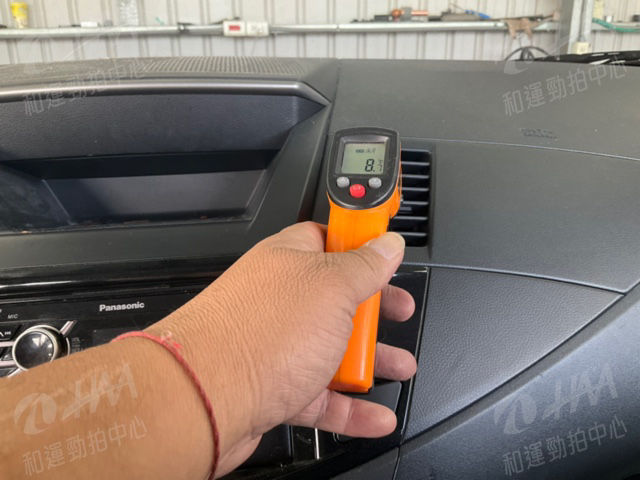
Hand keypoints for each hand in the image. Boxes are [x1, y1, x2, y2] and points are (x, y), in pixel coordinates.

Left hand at [151, 222, 416, 476]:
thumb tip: (387, 244)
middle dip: (374, 308)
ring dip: (370, 360)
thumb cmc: (257, 334)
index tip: (387, 249)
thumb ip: (364, 265)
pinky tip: (375, 415)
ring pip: (331, 349)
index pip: (331, 238)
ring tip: (400, 366)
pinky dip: (352, 407)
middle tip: (398, 310)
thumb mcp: (331, 286)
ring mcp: (276, 344)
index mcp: (290, 261)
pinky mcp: (273, 386)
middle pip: (337, 298)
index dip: (362, 242)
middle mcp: (281, 300)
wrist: (203, 400)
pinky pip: (322, 394)